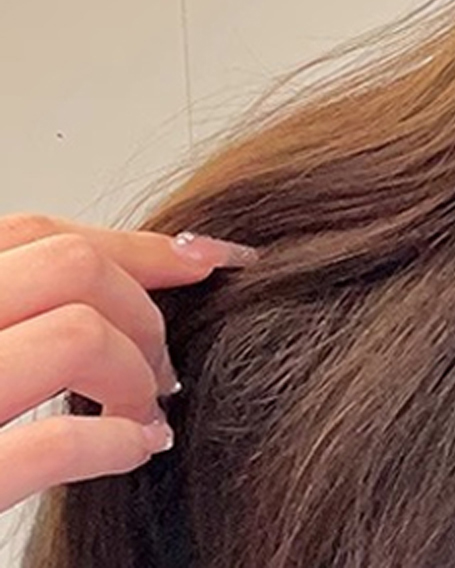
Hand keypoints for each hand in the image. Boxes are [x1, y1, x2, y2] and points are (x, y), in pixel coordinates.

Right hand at [0, 214, 256, 512]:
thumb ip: (6, 308)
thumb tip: (114, 276)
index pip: (36, 233)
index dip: (135, 243)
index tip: (205, 259)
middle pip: (72, 268)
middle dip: (144, 309)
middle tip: (163, 366)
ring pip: (77, 331)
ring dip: (135, 372)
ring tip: (145, 412)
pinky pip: (53, 440)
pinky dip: (114, 440)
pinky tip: (132, 451)